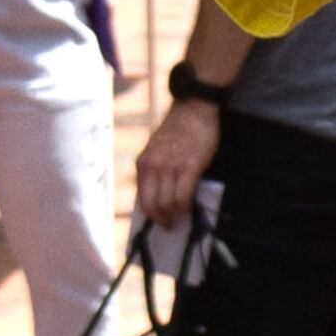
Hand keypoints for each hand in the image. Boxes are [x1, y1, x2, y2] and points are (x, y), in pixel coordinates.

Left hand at [133, 94, 221, 223]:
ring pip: (168, 204)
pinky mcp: (189, 167)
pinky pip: (183, 196)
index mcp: (143, 164)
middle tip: (170, 226)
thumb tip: (161, 196)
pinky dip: (186, 206)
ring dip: (175, 215)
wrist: (193, 109)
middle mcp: (153, 167)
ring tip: (181, 217)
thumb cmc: (178, 130)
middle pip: (153, 205)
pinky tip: (189, 207)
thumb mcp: (157, 150)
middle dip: (162, 220)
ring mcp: (170, 168)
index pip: (142, 198)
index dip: (150, 215)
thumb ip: (156, 171)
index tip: (159, 221)